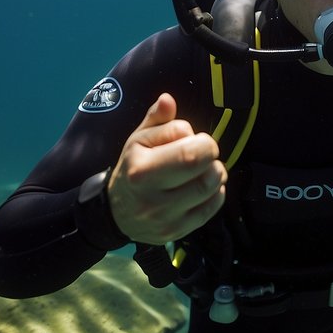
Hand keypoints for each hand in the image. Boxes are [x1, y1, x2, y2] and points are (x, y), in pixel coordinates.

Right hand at [106, 93, 226, 243]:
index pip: (190, 151)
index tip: (193, 139)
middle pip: (206, 173)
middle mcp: (154, 198)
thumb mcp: (138, 140)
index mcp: (142, 170)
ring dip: (216, 173)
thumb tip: (168, 99)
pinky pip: (212, 208)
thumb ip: (156, 119)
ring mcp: (167, 219)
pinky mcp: (178, 232)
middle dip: (211, 157)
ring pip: (212, 190)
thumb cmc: (133, 168)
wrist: (116, 213)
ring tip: (203, 168)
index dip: (201, 140)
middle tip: (202, 153)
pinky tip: (202, 186)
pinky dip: (215, 192)